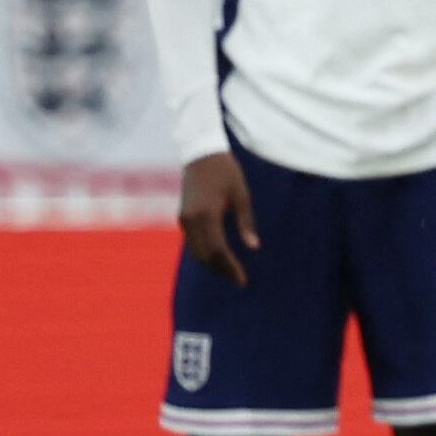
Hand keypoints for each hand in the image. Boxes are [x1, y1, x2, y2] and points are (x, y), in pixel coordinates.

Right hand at [178, 150, 257, 285]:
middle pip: (205, 254)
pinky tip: (218, 258)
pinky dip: (205, 253)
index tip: (242, 280)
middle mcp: (191, 220)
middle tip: (239, 280)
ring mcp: (184, 219)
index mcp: (207, 214)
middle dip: (221, 270)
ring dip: (212, 264)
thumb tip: (254, 247)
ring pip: (196, 251)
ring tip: (230, 273)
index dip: (230, 267)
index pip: (218, 250)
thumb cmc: (226, 172)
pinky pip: (193, 242)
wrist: (200, 154)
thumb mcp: (242, 195)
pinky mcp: (182, 217)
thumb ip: (246, 222)